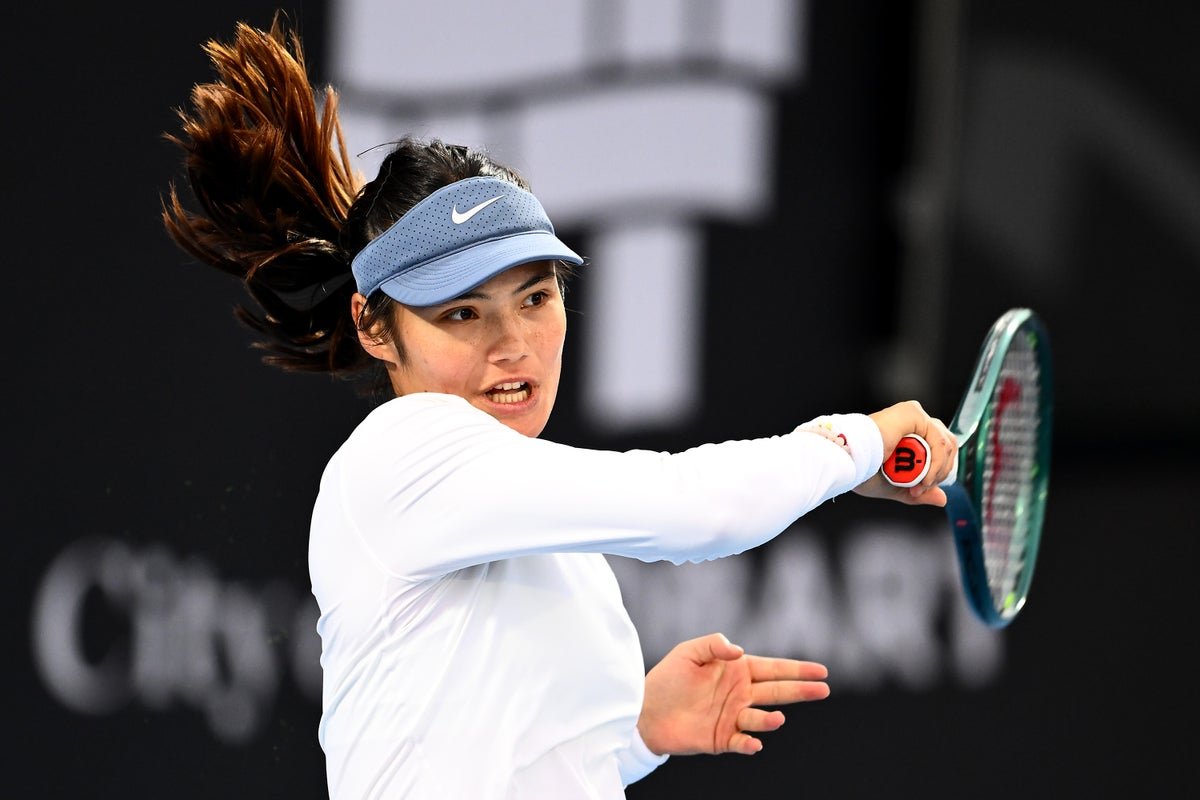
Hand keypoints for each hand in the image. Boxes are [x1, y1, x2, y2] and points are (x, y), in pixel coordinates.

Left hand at [637, 632, 829, 756]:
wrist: (645, 711)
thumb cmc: (667, 678)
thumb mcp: (688, 652)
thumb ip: (714, 645)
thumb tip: (740, 650)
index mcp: (737, 671)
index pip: (773, 668)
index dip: (797, 670)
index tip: (821, 671)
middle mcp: (740, 693)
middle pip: (777, 692)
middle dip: (801, 690)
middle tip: (823, 690)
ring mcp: (733, 717)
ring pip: (761, 718)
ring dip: (770, 719)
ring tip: (776, 718)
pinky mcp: (722, 738)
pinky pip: (742, 742)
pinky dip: (750, 743)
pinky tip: (754, 742)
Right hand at [854, 400, 956, 506]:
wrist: (847, 462)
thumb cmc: (862, 470)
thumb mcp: (896, 486)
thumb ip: (919, 491)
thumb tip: (943, 498)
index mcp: (910, 434)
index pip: (941, 449)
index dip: (938, 472)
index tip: (921, 491)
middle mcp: (914, 421)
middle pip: (948, 445)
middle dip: (941, 472)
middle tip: (923, 488)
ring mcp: (913, 415)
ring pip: (945, 444)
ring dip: (937, 470)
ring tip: (920, 484)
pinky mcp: (912, 413)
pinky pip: (937, 439)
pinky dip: (935, 462)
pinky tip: (923, 476)